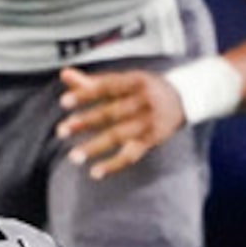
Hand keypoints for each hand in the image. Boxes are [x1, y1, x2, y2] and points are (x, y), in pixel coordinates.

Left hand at [56, 65, 182, 177]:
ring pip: (119, 135)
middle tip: (61, 131)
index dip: (85, 94)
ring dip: (95, 147)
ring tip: (74, 157)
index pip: (107, 87)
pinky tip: (95, 172)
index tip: (63, 102)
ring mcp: (149, 122)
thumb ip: (93, 80)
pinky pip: (132, 154)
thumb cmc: (146, 88)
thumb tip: (64, 74)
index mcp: (135, 81)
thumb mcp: (125, 80)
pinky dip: (113, 165)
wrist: (184, 98)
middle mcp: (144, 101)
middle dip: (85, 122)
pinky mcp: (152, 140)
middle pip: (111, 112)